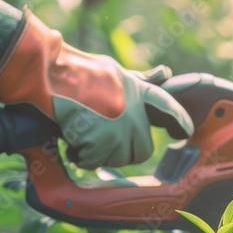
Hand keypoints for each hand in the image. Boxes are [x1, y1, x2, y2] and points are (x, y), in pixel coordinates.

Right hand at [0, 10, 192, 167]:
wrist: (49, 74)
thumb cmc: (73, 71)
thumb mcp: (112, 70)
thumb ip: (138, 80)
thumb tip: (165, 73)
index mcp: (137, 90)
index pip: (168, 108)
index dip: (178, 121)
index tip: (183, 133)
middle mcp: (134, 111)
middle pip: (142, 149)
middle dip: (123, 151)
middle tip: (101, 142)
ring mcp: (120, 128)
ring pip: (118, 158)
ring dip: (100, 154)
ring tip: (82, 135)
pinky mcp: (103, 142)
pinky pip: (94, 162)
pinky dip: (81, 157)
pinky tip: (71, 141)